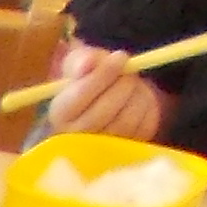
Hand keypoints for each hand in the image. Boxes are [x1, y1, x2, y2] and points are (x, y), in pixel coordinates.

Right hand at [43, 45, 171, 141]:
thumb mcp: (81, 63)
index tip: (120, 56)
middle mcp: (76, 137)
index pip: (79, 97)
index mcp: (60, 114)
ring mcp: (101, 148)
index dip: (102, 75)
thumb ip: (82, 60)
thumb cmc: (89, 79)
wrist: (108, 97)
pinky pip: (143, 126)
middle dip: (123, 85)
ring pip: (126, 120)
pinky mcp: (126, 149)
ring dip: (137, 94)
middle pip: (103, 112)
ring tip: (133, 84)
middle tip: (129, 71)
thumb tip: (87, 65)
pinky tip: (137, 99)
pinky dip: (147, 106)